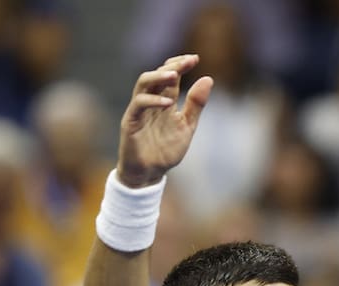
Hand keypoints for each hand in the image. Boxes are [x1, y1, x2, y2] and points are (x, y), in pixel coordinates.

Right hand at [117, 54, 212, 187]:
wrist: (150, 174)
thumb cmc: (166, 151)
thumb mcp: (187, 127)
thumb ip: (196, 105)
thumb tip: (208, 79)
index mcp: (165, 101)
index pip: (170, 75)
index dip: (181, 64)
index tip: (195, 58)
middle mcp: (151, 101)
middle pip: (157, 74)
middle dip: (172, 66)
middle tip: (187, 61)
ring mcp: (139, 110)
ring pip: (144, 83)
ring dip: (159, 76)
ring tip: (175, 75)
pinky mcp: (130, 121)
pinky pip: (138, 104)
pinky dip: (153, 100)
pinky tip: (168, 103)